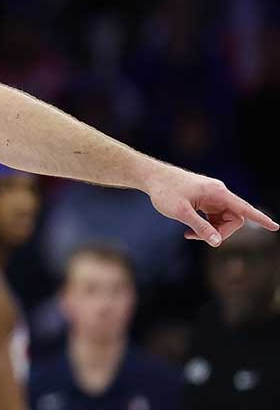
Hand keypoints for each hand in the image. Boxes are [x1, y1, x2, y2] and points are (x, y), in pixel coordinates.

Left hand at [146, 167, 277, 245]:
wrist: (151, 176)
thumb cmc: (164, 191)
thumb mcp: (181, 212)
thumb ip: (200, 227)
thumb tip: (217, 243)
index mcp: (217, 192)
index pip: (244, 209)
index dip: (260, 219)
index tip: (276, 227)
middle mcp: (218, 193)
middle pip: (233, 219)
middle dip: (220, 232)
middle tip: (197, 238)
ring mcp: (212, 196)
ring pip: (222, 220)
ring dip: (210, 231)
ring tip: (188, 235)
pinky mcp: (205, 200)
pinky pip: (213, 217)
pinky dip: (204, 226)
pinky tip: (188, 232)